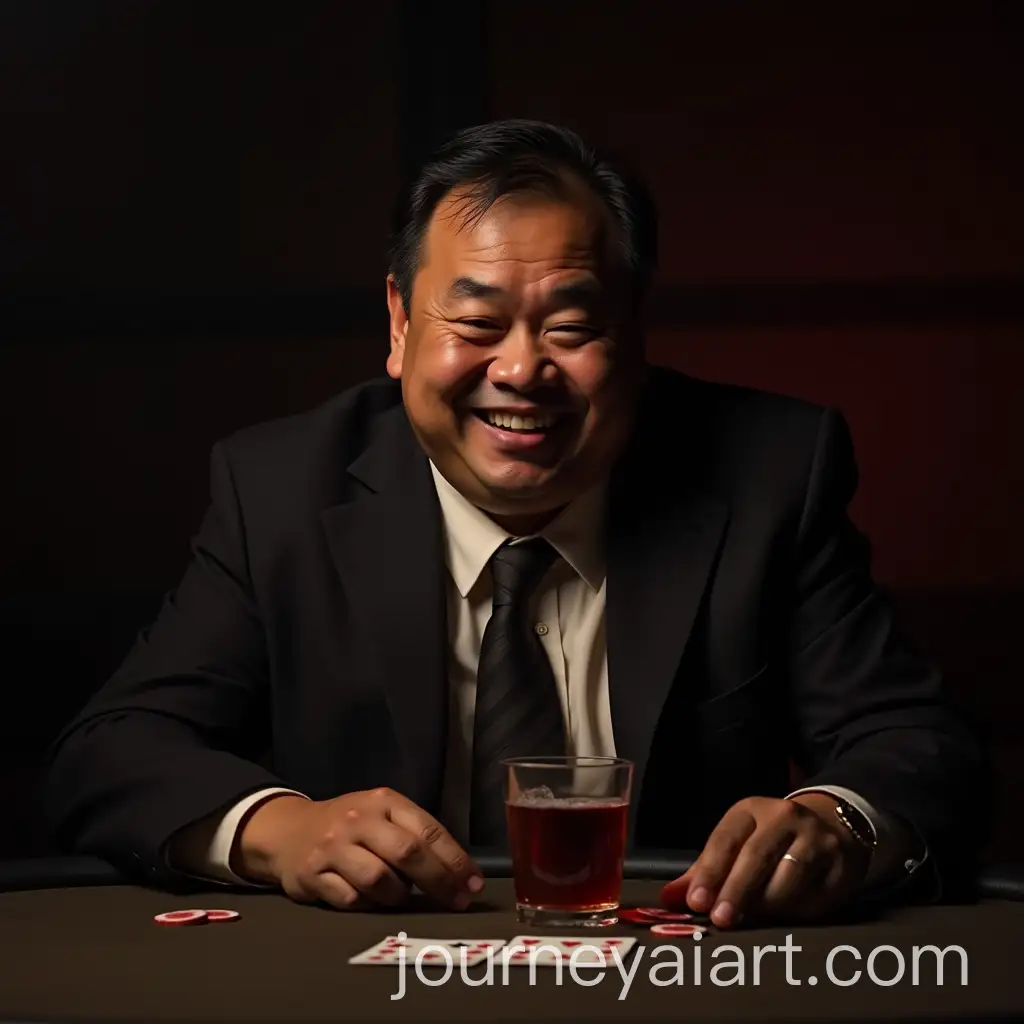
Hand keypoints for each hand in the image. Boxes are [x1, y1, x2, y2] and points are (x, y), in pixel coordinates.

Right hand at [233, 789, 484, 911]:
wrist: (289, 831)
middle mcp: (359, 819)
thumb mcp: (383, 815)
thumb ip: (414, 835)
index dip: (455, 860)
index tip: (473, 885)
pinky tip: (370, 901)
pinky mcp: (312, 874)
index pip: (428, 829)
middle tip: (456, 902)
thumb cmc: (351, 827)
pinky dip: (366, 906)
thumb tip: (459, 874)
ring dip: (398, 896)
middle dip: (438, 881)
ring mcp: (333, 846)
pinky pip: (350, 900)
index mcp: (384, 801)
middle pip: (408, 853)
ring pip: (379, 880)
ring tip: (401, 899)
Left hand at [660, 794, 870, 927]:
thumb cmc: (772, 838)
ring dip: (766, 905)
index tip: (696, 901)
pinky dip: (797, 911)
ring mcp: (817, 840)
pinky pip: (816, 897)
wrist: (832, 824)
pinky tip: (785, 917)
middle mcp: (785, 817)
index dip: (710, 872)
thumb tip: (670, 898)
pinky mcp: (842, 865)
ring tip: (752, 921)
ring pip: (788, 878)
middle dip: (735, 891)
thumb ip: (705, 870)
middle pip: (756, 856)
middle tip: (720, 919)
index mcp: (751, 809)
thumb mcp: (738, 840)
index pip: (725, 839)